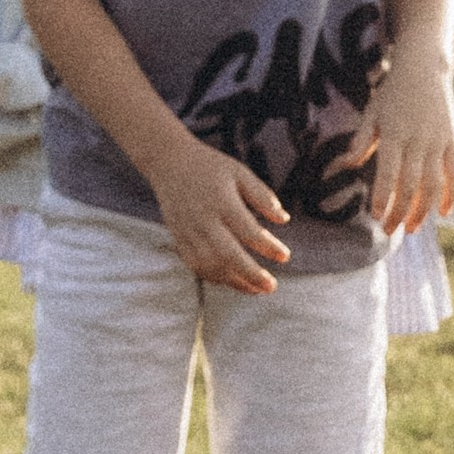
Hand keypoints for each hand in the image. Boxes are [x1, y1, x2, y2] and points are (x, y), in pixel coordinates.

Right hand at [151, 137, 290, 291]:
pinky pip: (196, 266)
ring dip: (234, 282)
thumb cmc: (210, 167)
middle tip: (271, 287)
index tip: (285, 256)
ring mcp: (188, 232)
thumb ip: (262, 196)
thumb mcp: (240, 173)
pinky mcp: (179, 239)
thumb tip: (284, 219)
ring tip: (257, 290)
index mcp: (221, 202)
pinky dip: (215, 278)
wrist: (168, 163)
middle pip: (227, 255)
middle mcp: (203, 220)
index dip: (267, 246)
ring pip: (210, 266)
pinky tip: (234, 281)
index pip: (247, 231)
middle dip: (250, 274)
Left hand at [352, 50, 453, 237]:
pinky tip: (443, 212)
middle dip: (400, 212)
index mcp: (393, 133)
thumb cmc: (392, 92)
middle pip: (411, 186)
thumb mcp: (372, 112)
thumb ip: (360, 140)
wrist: (425, 67)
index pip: (388, 174)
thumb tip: (345, 165)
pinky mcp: (452, 140)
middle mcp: (417, 139)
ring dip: (424, 210)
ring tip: (413, 227)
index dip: (383, 198)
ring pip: (434, 184)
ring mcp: (438, 141)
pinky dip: (452, 194)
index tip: (376, 216)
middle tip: (391, 230)